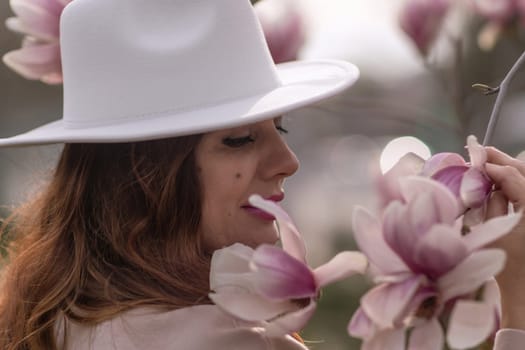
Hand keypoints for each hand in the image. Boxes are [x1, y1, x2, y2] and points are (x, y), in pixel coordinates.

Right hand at [485, 147, 524, 329]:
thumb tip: (486, 180)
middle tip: (480, 151)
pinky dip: (515, 183)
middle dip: (503, 160)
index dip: (492, 166)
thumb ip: (492, 202)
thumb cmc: (507, 264)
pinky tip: (499, 181)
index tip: (473, 160)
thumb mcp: (493, 231)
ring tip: (488, 163)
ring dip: (510, 169)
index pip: (513, 176)